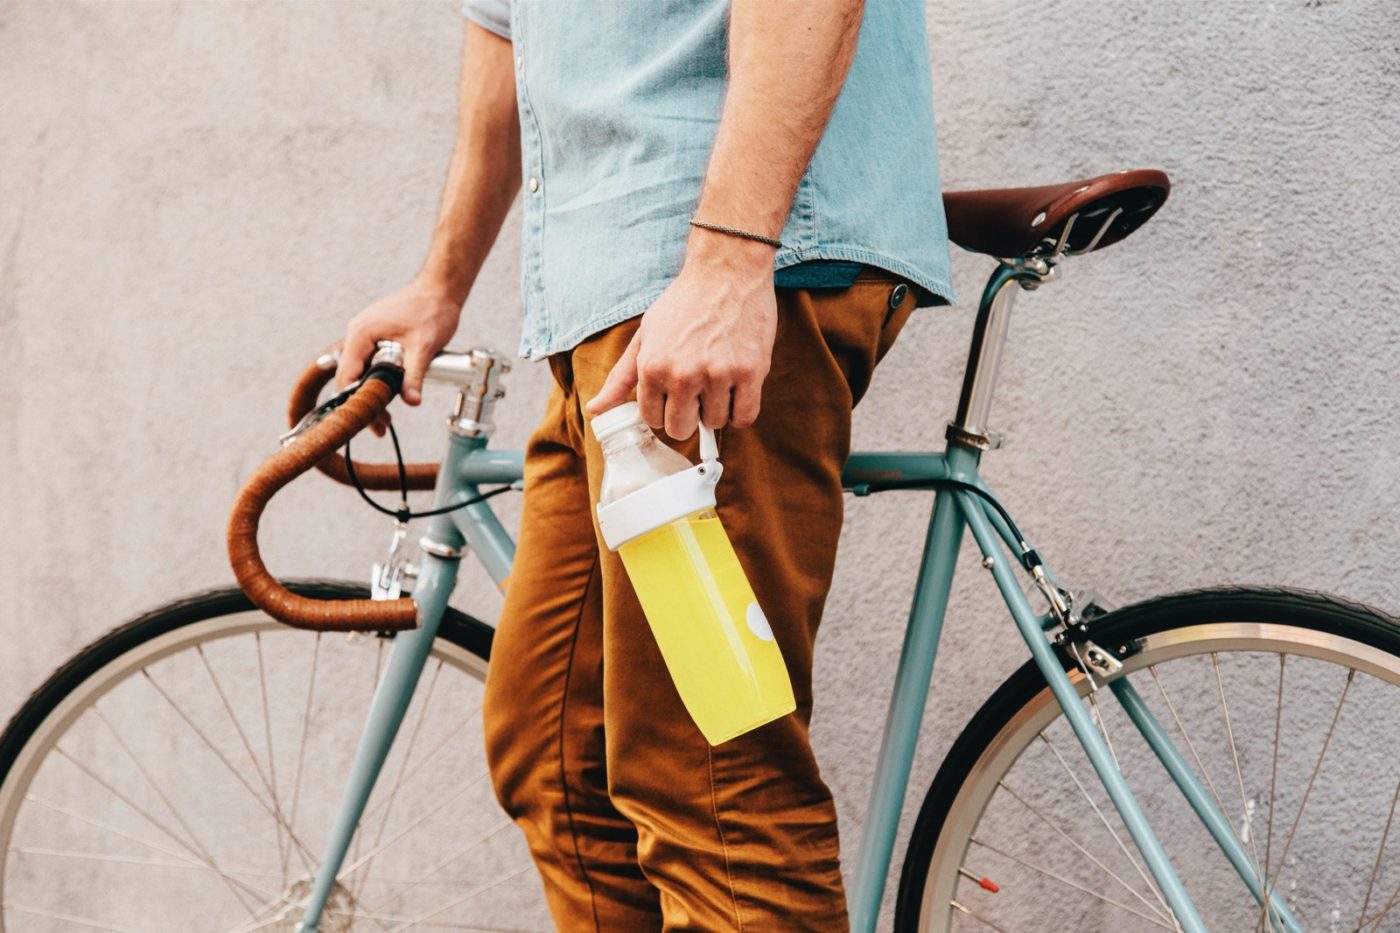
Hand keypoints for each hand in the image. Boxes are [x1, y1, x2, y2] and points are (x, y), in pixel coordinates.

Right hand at [335, 281, 463, 432]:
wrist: (440, 290)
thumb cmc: (430, 310)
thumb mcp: (423, 347)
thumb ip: (414, 375)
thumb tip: (411, 401)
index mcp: (361, 334)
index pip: (347, 376)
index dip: (355, 402)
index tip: (368, 421)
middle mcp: (357, 334)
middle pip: (352, 377)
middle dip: (364, 404)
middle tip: (380, 428)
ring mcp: (365, 335)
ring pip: (361, 372)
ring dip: (372, 394)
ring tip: (385, 419)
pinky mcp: (376, 337)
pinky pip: (370, 363)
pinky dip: (378, 381)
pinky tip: (389, 396)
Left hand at [587, 233, 776, 439]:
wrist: (727, 271)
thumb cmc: (684, 303)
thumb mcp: (645, 336)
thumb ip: (621, 377)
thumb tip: (594, 409)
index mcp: (652, 367)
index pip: (653, 419)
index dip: (665, 409)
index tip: (674, 394)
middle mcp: (682, 374)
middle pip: (682, 429)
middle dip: (688, 416)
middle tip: (697, 391)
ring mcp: (718, 374)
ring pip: (715, 423)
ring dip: (717, 409)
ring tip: (719, 379)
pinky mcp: (751, 372)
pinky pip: (745, 417)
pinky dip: (741, 410)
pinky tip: (737, 389)